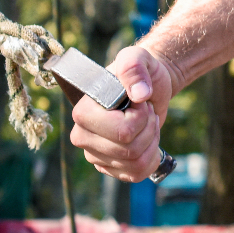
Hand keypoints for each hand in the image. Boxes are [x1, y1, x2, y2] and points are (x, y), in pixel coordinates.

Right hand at [70, 44, 175, 182]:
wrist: (148, 87)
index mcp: (83, 112)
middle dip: (148, 129)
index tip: (138, 101)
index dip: (140, 117)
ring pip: (135, 163)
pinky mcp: (108, 167)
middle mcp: (82, 136)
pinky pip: (135, 174)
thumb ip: (134, 67)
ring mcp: (95, 154)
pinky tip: (146, 142)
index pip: (122, 131)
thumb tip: (139, 94)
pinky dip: (150, 158)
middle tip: (145, 112)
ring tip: (145, 124)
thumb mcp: (139, 58)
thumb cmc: (140, 72)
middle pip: (129, 150)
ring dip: (151, 142)